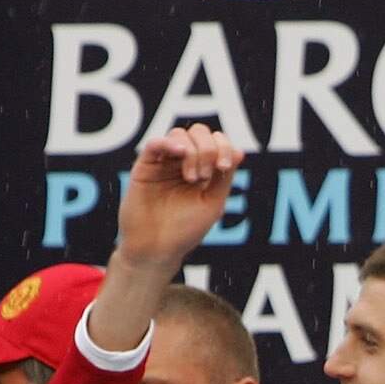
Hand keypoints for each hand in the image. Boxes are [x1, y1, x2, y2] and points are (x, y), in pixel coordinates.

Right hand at [113, 124, 246, 272]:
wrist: (157, 250)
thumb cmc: (185, 231)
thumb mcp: (213, 204)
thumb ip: (225, 179)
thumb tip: (240, 151)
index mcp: (201, 170)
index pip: (216, 142)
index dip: (224, 147)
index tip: (224, 168)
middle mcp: (182, 163)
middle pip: (198, 133)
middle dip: (208, 150)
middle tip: (205, 177)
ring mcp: (163, 164)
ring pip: (179, 135)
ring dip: (192, 152)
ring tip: (192, 179)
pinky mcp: (144, 168)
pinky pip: (155, 144)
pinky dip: (168, 142)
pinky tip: (178, 152)